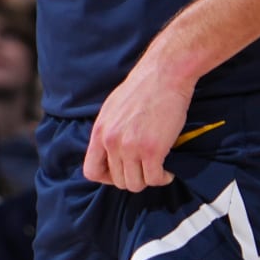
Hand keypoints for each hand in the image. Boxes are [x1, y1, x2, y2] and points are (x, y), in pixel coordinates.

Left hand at [83, 57, 194, 191]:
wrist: (162, 75)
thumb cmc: (141, 90)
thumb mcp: (112, 110)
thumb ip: (109, 132)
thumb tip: (109, 152)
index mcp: (99, 131)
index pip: (91, 171)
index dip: (107, 178)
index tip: (121, 173)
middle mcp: (111, 141)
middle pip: (118, 181)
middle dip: (134, 177)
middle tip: (146, 168)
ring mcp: (130, 147)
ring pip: (135, 184)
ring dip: (148, 179)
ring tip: (157, 168)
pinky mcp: (151, 150)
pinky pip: (155, 179)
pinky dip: (163, 178)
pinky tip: (168, 169)